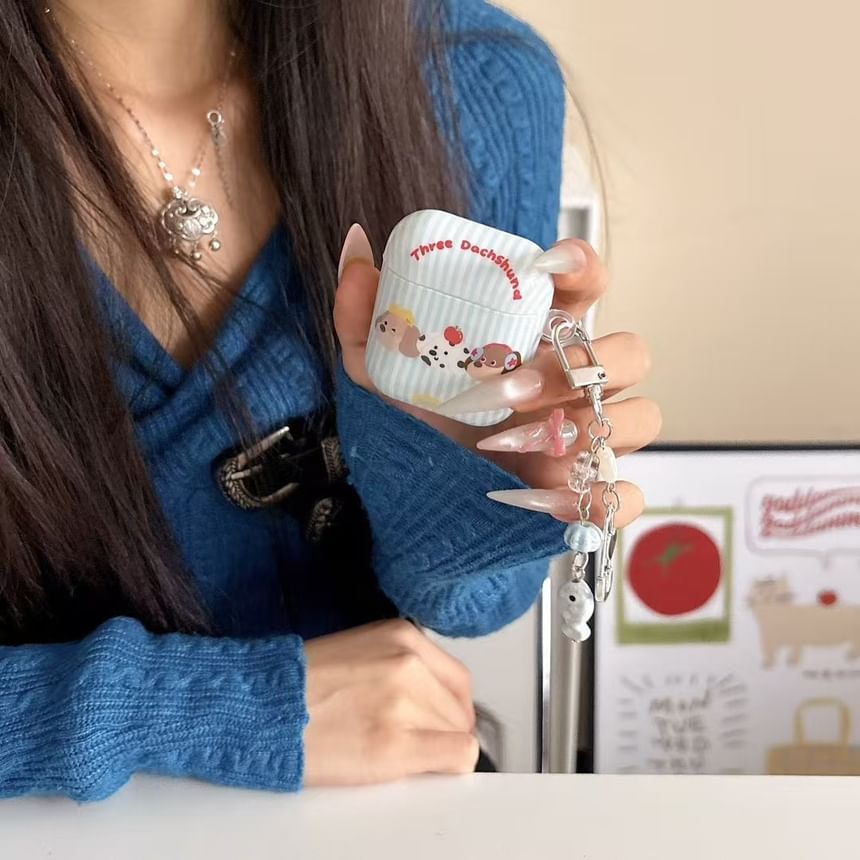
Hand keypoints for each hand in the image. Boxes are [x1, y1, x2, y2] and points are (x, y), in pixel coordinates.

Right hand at [303, 619, 477, 785]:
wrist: (260, 709)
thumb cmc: (298, 686)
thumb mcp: (360, 653)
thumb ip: (402, 666)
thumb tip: (436, 700)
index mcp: (402, 636)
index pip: (458, 680)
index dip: (448, 708)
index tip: (437, 722)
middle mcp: (408, 663)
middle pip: (459, 709)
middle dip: (442, 730)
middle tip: (410, 742)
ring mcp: (404, 701)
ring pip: (458, 733)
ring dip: (435, 748)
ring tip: (394, 750)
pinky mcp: (395, 743)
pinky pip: (457, 757)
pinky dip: (448, 767)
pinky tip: (418, 766)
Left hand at [334, 226, 660, 527]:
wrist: (415, 495)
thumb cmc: (418, 420)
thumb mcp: (383, 371)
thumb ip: (367, 317)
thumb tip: (355, 253)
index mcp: (540, 339)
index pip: (588, 286)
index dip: (583, 266)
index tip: (546, 264)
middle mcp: (576, 383)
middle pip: (630, 352)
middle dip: (576, 366)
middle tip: (510, 386)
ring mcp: (589, 436)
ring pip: (642, 416)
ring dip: (584, 427)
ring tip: (505, 446)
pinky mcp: (588, 492)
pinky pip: (626, 496)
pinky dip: (595, 501)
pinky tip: (540, 500)